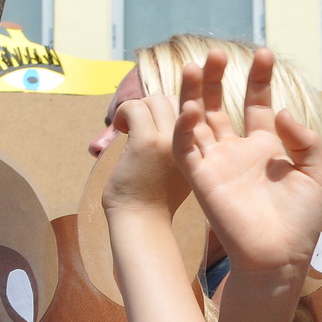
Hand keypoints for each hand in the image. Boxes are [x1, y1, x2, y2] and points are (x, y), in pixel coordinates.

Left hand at [102, 92, 189, 216]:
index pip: (192, 110)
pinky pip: (135, 108)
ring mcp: (170, 142)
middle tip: (139, 128)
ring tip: (129, 129)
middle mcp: (191, 143)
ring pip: (155, 100)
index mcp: (201, 149)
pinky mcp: (147, 143)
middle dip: (153, 108)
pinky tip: (120, 128)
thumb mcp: (178, 169)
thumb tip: (155, 114)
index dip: (171, 110)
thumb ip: (177, 145)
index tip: (155, 124)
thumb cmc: (155, 198)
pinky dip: (124, 112)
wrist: (142, 221)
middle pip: (174, 100)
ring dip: (138, 109)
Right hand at [170, 48, 321, 277]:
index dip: (259, 78)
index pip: (256, 103)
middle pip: (220, 105)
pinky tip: (192, 107)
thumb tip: (281, 111)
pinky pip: (186, 149)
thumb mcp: (313, 174)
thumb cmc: (300, 221)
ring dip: (194, 93)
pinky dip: (185, 128)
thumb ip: (304, 141)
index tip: (264, 53)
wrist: (281, 257)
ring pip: (197, 120)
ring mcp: (216, 164)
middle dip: (219, 78)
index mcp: (265, 147)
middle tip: (220, 52)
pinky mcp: (201, 180)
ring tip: (198, 65)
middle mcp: (236, 151)